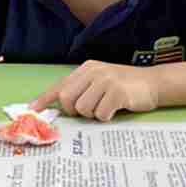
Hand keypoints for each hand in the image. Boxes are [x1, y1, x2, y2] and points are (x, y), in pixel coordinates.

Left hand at [29, 61, 158, 121]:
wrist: (153, 83)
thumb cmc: (124, 86)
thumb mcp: (100, 81)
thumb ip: (82, 89)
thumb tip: (59, 105)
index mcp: (86, 69)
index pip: (60, 85)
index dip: (44, 99)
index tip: (32, 111)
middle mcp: (94, 72)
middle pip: (67, 99)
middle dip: (75, 111)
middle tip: (89, 110)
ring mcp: (106, 80)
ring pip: (83, 109)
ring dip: (93, 114)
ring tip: (106, 107)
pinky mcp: (117, 92)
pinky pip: (100, 114)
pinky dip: (106, 117)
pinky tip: (116, 109)